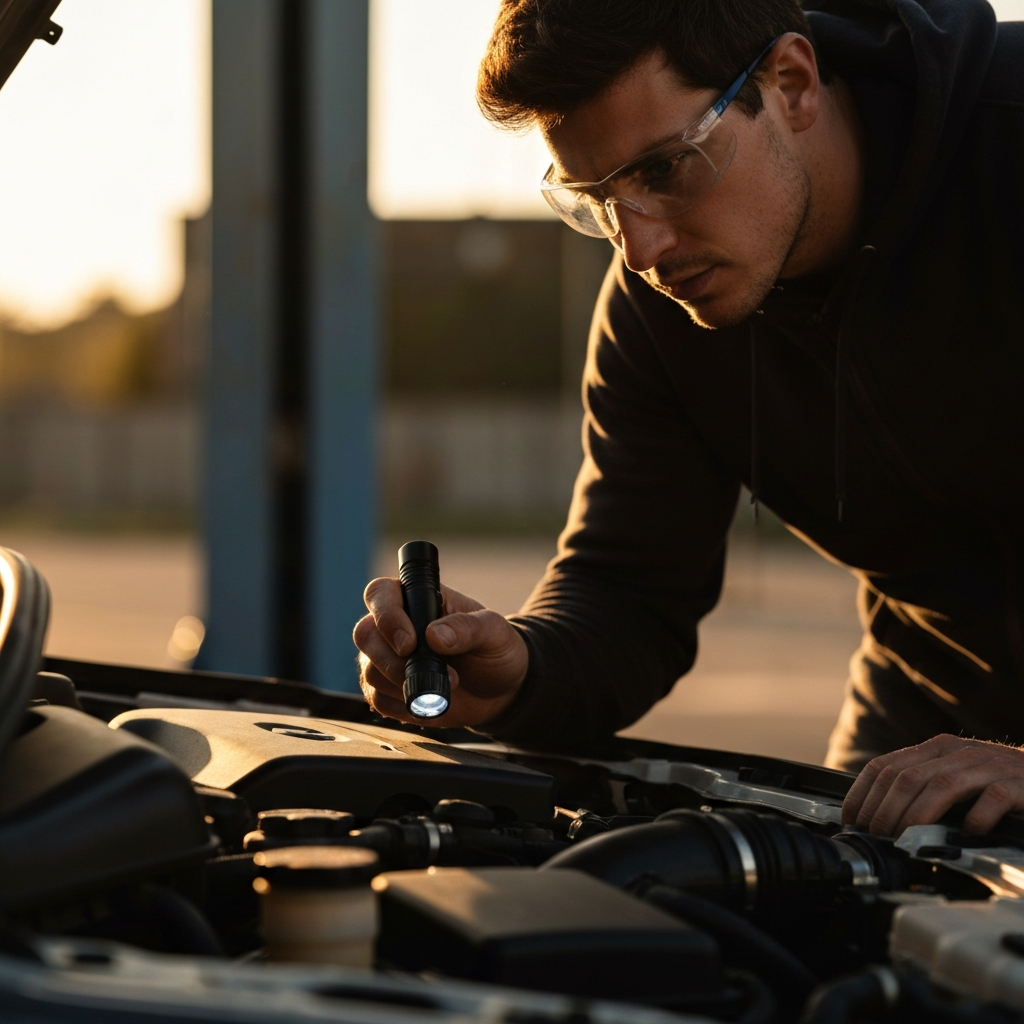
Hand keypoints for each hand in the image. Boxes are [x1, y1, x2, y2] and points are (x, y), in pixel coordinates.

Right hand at [352, 577, 528, 728]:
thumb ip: (467, 628)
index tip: (410, 644)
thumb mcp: (494, 632)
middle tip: (437, 673)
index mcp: (417, 599)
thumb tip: (434, 635)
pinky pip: (377, 699)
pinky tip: (431, 701)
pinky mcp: (387, 689)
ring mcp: (387, 658)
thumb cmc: (496, 649)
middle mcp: (395, 625)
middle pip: (365, 635)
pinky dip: (404, 704)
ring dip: (406, 685)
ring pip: (369, 670)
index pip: (380, 595)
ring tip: (447, 687)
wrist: (501, 689)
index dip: (387, 617)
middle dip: (395, 661)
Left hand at [841, 734, 1023, 835]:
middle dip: (884, 810)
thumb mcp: (953, 776)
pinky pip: (993, 798)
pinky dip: (977, 818)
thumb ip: (921, 787)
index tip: (851, 820)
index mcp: (936, 749)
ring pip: (942, 786)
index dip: (863, 794)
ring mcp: (988, 766)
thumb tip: (877, 816)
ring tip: (907, 838)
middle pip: (907, 777)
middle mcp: (957, 752)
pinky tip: (968, 834)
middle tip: (877, 836)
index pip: (885, 765)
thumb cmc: (996, 781)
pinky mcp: (1018, 784)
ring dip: (918, 815)